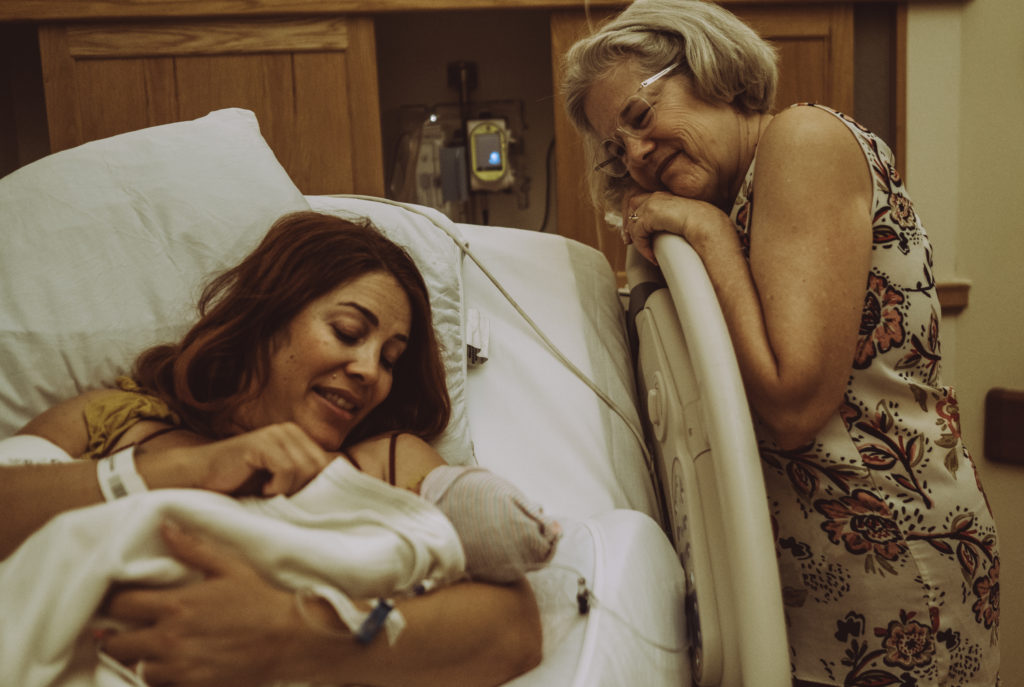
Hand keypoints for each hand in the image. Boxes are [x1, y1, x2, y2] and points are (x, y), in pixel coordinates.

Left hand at [101, 521, 301, 686]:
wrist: (288, 639)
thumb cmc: (260, 601)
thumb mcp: (230, 567)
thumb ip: (193, 549)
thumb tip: (165, 527)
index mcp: (176, 605)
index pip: (120, 605)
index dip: (118, 602)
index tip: (126, 602)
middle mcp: (169, 639)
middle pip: (116, 644)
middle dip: (119, 636)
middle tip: (133, 630)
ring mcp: (178, 667)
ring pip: (135, 669)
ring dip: (141, 660)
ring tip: (155, 650)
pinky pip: (158, 686)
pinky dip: (161, 678)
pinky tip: (174, 667)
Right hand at [142, 422, 332, 496]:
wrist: (199, 479)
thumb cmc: (240, 486)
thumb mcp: (280, 484)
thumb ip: (304, 482)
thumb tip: (337, 497)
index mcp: (298, 438)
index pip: (327, 466)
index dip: (316, 489)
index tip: (296, 502)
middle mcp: (290, 431)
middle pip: (319, 468)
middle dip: (302, 490)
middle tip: (279, 499)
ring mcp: (276, 434)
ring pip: (304, 470)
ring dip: (287, 490)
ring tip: (267, 493)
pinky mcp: (262, 443)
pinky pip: (287, 469)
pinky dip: (277, 486)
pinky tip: (261, 489)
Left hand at [622, 191, 735, 264]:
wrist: (708, 224)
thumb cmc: (704, 225)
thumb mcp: (684, 221)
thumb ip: (671, 222)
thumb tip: (664, 233)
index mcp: (667, 196)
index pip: (643, 200)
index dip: (637, 216)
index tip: (637, 234)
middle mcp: (658, 196)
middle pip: (632, 204)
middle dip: (629, 223)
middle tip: (630, 242)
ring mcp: (653, 203)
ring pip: (633, 223)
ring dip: (638, 241)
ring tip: (648, 254)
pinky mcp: (651, 214)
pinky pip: (638, 233)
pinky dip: (642, 247)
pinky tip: (652, 256)